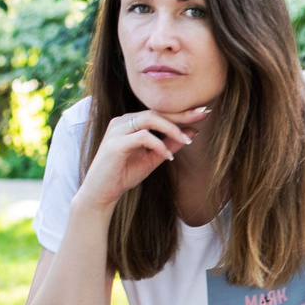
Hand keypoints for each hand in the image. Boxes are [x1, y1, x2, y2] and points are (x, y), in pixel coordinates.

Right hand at [75, 104, 212, 211]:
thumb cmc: (125, 173)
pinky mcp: (115, 144)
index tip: (203, 111)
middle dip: (181, 114)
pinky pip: (142, 137)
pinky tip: (168, 156)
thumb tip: (193, 132)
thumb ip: (170, 144)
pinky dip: (158, 144)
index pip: (158, 113)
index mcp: (130, 123)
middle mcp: (122, 122)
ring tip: (187, 141)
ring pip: (149, 119)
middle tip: (203, 114)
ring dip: (171, 129)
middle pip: (155, 112)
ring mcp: (117, 131)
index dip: (181, 112)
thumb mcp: (154, 158)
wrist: (102, 192)